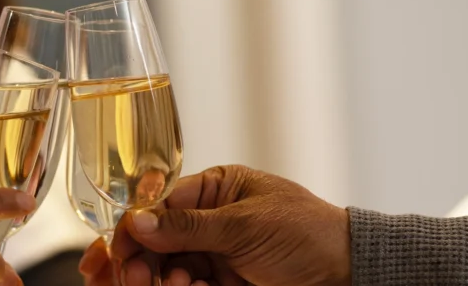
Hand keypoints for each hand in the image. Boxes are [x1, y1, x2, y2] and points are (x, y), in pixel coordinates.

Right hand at [85, 165, 350, 285]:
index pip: (159, 206)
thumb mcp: (246, 224)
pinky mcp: (223, 284)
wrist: (352, 275)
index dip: (134, 228)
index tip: (114, 250)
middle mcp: (210, 221)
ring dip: (159, 279)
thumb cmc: (311, 234)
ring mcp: (216, 255)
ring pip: (166, 268)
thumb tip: (138, 221)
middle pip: (156, 241)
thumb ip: (188, 226)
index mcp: (216, 190)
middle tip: (132, 278)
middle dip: (140, 260)